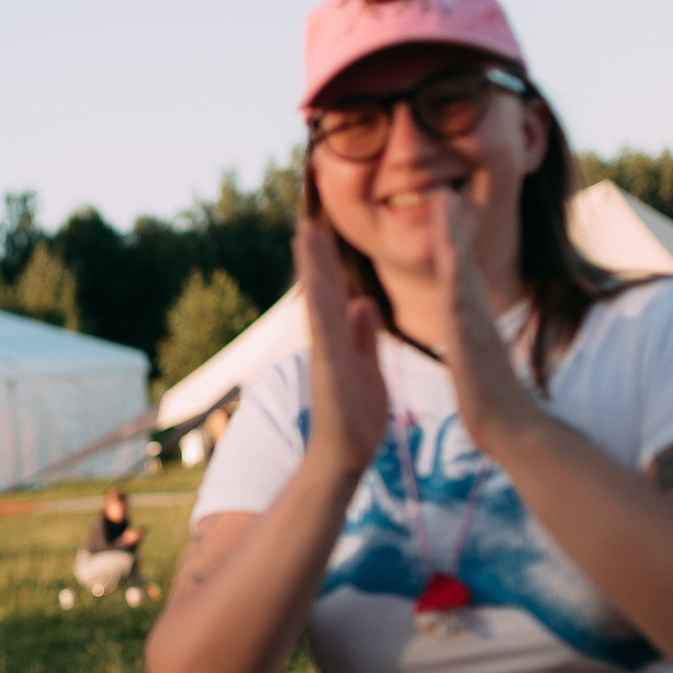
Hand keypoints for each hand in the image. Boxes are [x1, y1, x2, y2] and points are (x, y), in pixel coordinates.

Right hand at [296, 213, 390, 475]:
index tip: (325, 231)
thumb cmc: (358, 417)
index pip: (334, 294)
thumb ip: (363, 335)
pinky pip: (323, 326)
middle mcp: (328, 341)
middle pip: (321, 289)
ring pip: (317, 300)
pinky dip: (319, 301)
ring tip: (304, 232)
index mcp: (341, 341)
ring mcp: (325, 352)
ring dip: (311, 267)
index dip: (329, 263)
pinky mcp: (329, 365)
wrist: (347, 454)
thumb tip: (361, 301)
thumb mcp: (368, 365)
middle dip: (315, 255)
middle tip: (306, 218)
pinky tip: (315, 281)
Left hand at [424, 189, 536, 433]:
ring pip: (462, 279)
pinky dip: (458, 287)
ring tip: (447, 210)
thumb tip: (464, 319)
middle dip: (454, 226)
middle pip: (462, 263)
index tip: (444, 203)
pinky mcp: (473, 348)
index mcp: (469, 318)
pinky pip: (464, 313)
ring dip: (455, 243)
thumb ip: (469, 331)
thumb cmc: (488, 395)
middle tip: (446, 190)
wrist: (509, 427)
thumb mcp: (473, 353)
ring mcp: (476, 329)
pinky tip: (452, 266)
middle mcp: (475, 316)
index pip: (458, 270)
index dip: (451, 238)